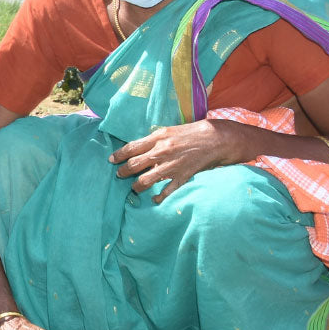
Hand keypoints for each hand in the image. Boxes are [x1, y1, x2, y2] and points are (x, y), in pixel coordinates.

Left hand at [109, 119, 245, 201]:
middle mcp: (161, 152)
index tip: (111, 160)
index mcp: (158, 138)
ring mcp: (171, 166)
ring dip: (136, 186)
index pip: (131, 148)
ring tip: (134, 188)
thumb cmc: (193, 132)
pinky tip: (154, 199)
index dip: (119, 155)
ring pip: (145, 180)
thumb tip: (139, 147)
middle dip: (123, 172)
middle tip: (119, 175)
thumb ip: (155, 139)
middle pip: (134, 165)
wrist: (217, 139)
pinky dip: (158, 197)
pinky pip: (166, 191)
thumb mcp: (171, 130)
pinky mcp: (182, 177)